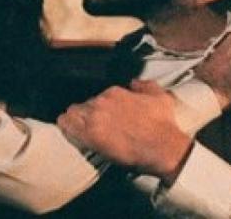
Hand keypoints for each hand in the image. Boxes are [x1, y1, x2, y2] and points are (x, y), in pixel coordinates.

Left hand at [57, 81, 191, 184]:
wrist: (163, 147)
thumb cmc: (163, 124)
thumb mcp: (159, 96)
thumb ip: (144, 85)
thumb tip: (134, 82)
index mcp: (114, 92)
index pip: (98, 96)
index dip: (101, 107)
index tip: (106, 116)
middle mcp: (101, 101)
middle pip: (84, 105)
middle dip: (88, 114)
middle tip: (94, 126)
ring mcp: (94, 118)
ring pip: (72, 114)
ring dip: (74, 120)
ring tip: (76, 128)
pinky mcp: (90, 135)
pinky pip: (67, 127)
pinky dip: (66, 128)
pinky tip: (68, 131)